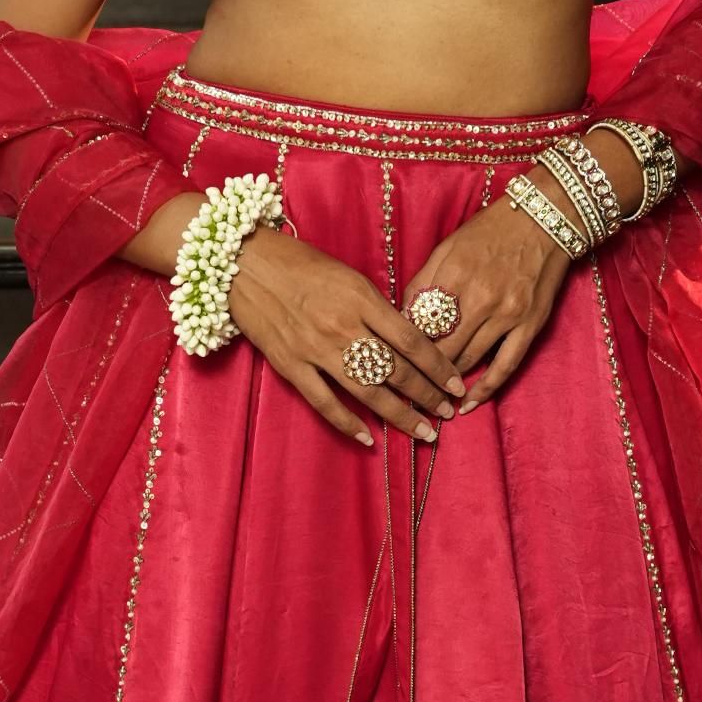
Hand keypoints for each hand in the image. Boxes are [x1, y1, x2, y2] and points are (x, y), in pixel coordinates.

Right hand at [226, 224, 460, 446]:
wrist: (244, 263)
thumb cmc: (300, 263)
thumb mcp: (349, 276)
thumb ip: (376, 307)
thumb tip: (405, 340)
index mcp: (361, 299)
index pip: (412, 340)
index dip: (439, 367)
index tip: (457, 384)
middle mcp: (342, 327)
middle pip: (396, 370)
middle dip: (427, 395)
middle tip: (447, 413)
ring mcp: (315, 350)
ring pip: (367, 392)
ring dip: (399, 416)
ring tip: (424, 431)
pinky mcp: (290, 365)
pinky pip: (324, 402)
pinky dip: (347, 424)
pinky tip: (368, 439)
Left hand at [400, 193, 570, 410]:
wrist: (544, 220)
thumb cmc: (491, 231)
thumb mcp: (448, 247)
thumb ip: (425, 282)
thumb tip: (403, 318)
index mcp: (453, 274)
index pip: (419, 322)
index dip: (403, 347)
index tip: (392, 363)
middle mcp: (479, 297)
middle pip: (440, 348)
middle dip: (420, 372)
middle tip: (405, 389)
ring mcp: (507, 313)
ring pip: (467, 359)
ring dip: (446, 382)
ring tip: (430, 399)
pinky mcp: (529, 325)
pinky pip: (504, 366)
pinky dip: (485, 389)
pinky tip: (468, 404)